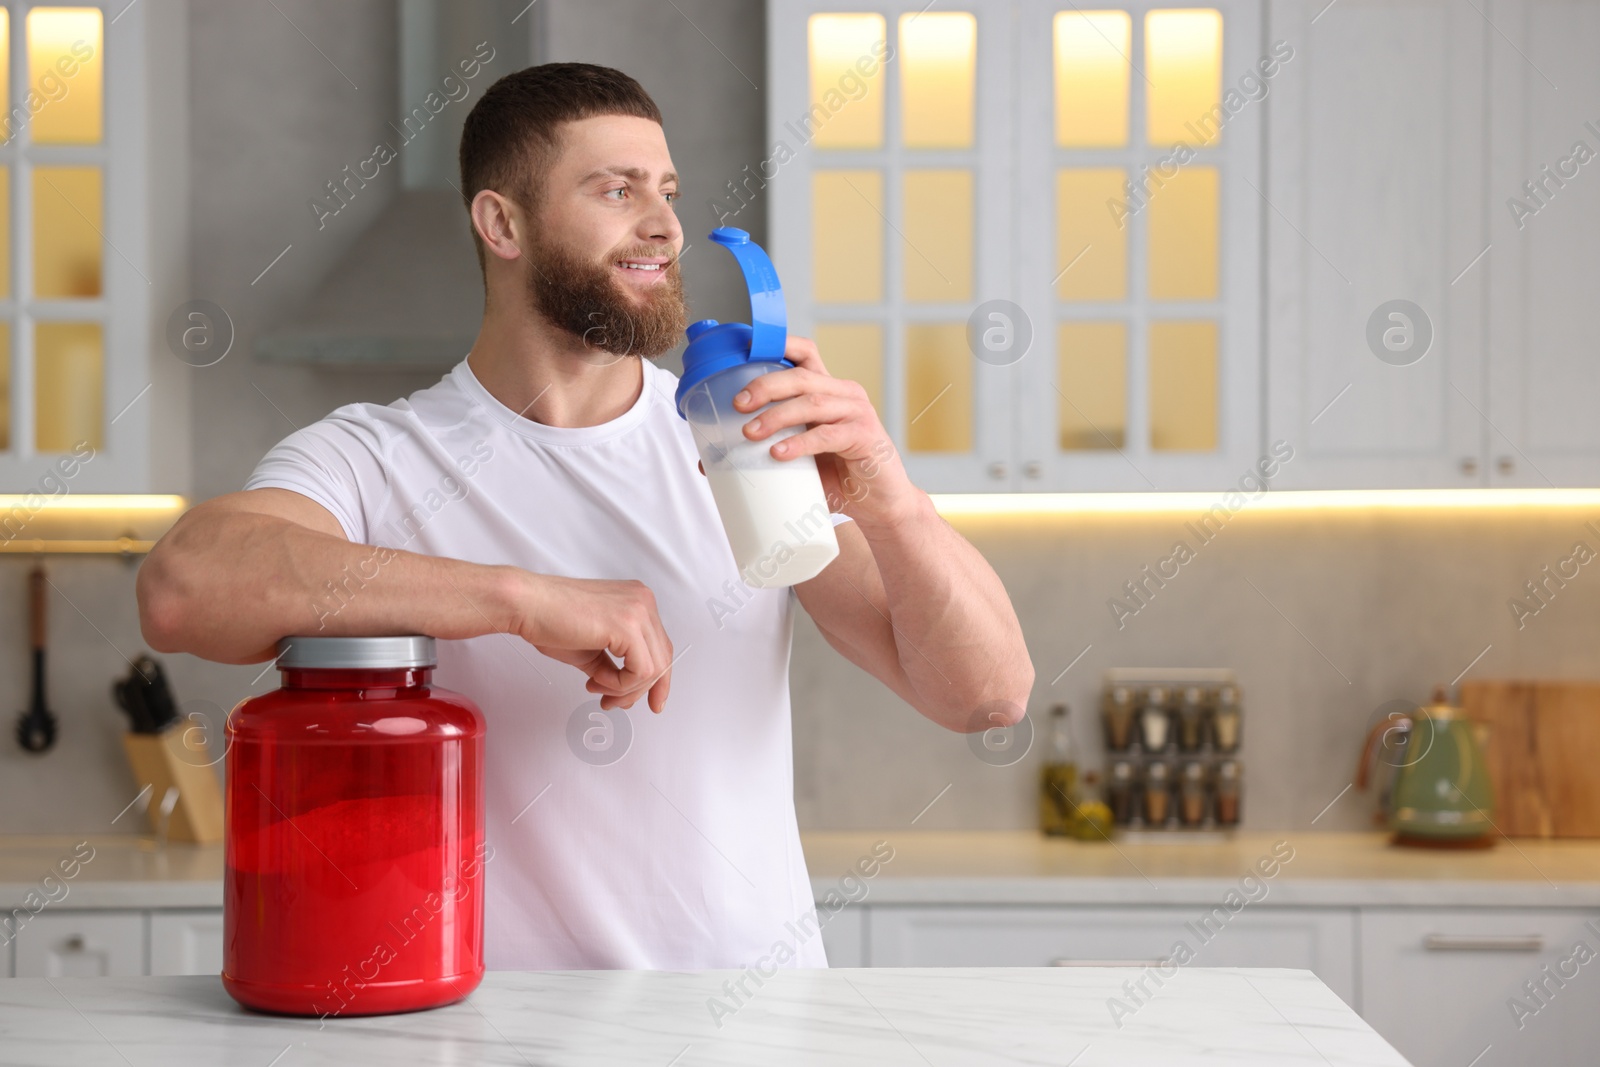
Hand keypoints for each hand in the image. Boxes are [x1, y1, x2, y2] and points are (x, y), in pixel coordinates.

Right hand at [508, 572, 673, 711]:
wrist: (527, 606)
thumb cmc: (550, 620)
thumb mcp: (593, 649)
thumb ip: (615, 665)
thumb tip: (625, 690)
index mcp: (637, 600)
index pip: (660, 646)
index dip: (657, 679)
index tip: (651, 701)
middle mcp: (643, 601)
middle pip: (662, 659)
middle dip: (639, 690)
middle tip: (615, 703)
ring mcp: (639, 611)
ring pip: (654, 669)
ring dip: (625, 690)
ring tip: (598, 690)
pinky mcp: (628, 626)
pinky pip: (640, 671)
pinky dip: (620, 685)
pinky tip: (597, 680)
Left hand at [733, 336, 919, 528]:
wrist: (881, 505)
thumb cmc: (839, 478)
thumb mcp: (798, 460)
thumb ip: (763, 453)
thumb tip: (708, 462)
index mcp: (827, 391)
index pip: (805, 355)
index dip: (780, 344)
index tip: (747, 348)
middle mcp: (844, 394)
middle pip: (801, 376)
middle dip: (765, 385)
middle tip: (738, 405)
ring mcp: (857, 414)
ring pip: (812, 402)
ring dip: (777, 415)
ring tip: (750, 434)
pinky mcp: (865, 438)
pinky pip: (828, 435)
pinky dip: (801, 443)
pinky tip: (780, 453)